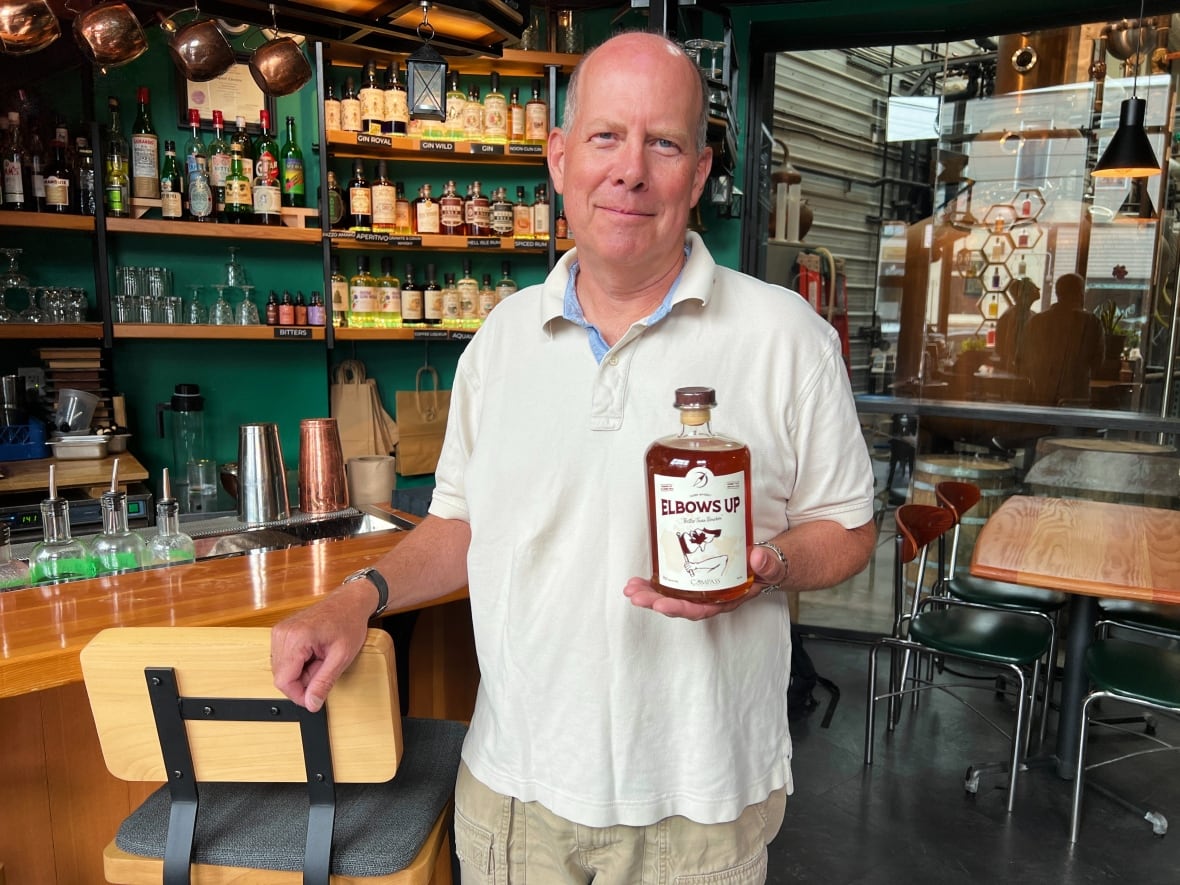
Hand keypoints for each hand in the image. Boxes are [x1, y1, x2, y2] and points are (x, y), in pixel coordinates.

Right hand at [271, 582, 373, 710]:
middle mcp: (282, 633)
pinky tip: (314, 653)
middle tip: (324, 667)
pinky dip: (299, 663)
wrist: (349, 602)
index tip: (315, 696)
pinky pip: (284, 660)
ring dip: (301, 672)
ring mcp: (279, 632)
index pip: (283, 681)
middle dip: (303, 680)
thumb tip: (311, 704)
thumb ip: (324, 682)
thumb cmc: (348, 623)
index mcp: (296, 638)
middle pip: (281, 677)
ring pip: (282, 670)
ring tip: (320, 658)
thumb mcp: (342, 657)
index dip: (299, 695)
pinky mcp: (281, 633)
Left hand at [624, 543, 787, 619]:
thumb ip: (769, 565)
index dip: (679, 608)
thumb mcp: (774, 567)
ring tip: (631, 587)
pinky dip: (657, 580)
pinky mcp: (698, 574)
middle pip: (679, 603)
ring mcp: (703, 587)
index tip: (661, 605)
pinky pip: (675, 580)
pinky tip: (642, 578)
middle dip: (655, 601)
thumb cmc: (770, 568)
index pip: (701, 609)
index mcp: (728, 599)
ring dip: (650, 592)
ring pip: (673, 594)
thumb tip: (757, 558)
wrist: (772, 560)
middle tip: (635, 595)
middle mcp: (712, 596)